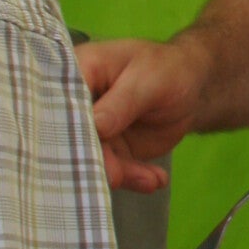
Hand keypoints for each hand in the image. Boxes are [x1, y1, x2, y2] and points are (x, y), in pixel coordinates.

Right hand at [78, 35, 208, 190]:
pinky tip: (157, 179)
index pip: (58, 103)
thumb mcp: (147, 80)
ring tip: (151, 179)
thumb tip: (96, 126)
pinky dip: (136, 178)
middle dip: (95, 162)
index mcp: (77, 72)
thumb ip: (121, 102)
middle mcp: (77, 104)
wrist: (189, 87)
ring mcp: (93, 131)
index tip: (81, 152)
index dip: (64, 129)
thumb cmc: (165, 69)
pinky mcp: (110, 151)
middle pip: (71, 139)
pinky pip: (116, 171)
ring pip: (94, 161)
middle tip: (119, 176)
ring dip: (122, 175)